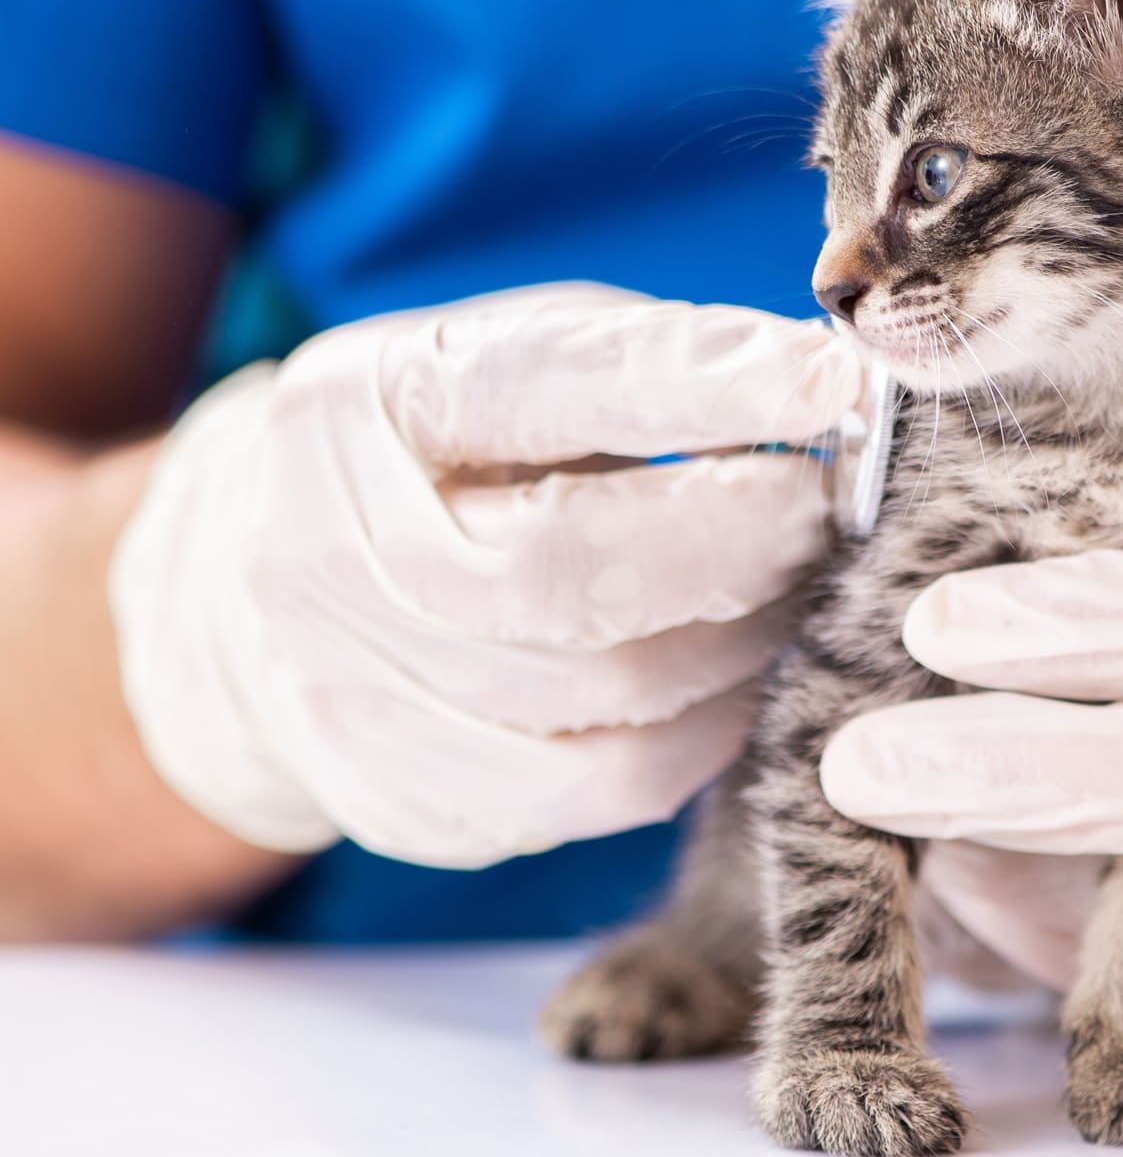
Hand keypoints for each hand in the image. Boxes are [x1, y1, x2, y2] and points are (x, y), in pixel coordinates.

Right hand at [110, 287, 863, 866]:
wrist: (261, 585)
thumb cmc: (450, 453)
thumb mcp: (519, 361)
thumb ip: (652, 369)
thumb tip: (826, 392)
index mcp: (370, 401)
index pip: (545, 388)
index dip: (700, 386)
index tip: (827, 381)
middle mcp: (335, 548)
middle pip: (565, 571)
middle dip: (735, 542)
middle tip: (829, 513)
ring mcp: (355, 689)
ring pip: (604, 694)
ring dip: (742, 642)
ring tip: (801, 593)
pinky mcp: (408, 795)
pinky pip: (606, 786)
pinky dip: (708, 734)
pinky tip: (743, 682)